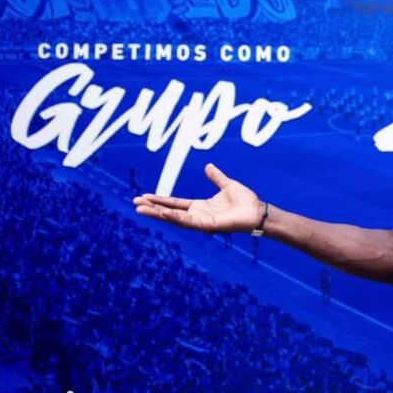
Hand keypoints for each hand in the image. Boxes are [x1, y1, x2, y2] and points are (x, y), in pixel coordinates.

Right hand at [133, 163, 262, 233]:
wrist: (258, 211)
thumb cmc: (245, 201)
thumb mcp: (227, 185)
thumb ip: (216, 177)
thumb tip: (208, 166)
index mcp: (200, 206)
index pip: (174, 203)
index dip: (159, 200)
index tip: (143, 196)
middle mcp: (198, 215)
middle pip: (169, 211)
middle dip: (152, 208)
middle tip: (135, 204)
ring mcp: (201, 222)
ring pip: (175, 218)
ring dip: (157, 214)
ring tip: (141, 209)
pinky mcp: (208, 226)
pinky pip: (188, 222)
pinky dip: (175, 218)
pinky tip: (163, 213)